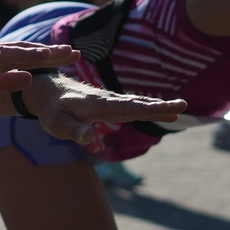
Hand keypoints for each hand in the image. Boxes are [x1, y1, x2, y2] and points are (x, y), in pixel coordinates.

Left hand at [29, 72, 188, 146]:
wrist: (46, 91)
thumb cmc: (50, 110)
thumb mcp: (55, 124)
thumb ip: (73, 130)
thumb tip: (89, 138)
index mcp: (98, 105)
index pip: (127, 108)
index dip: (148, 109)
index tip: (167, 107)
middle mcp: (107, 101)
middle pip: (138, 104)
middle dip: (160, 106)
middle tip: (183, 105)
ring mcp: (110, 102)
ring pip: (137, 104)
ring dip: (158, 106)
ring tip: (179, 108)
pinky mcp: (109, 105)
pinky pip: (132, 106)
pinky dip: (147, 107)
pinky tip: (160, 110)